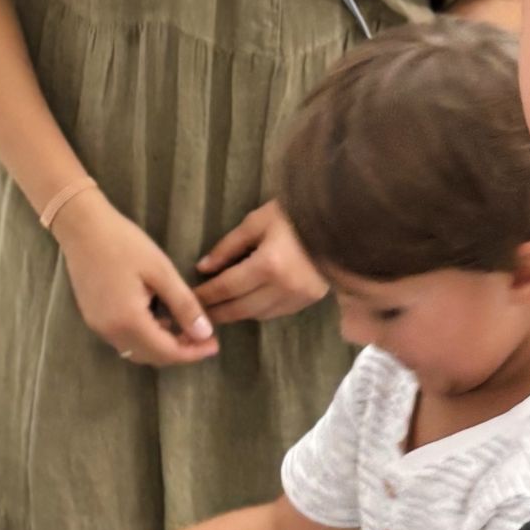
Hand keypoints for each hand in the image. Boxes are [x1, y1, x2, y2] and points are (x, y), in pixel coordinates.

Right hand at [58, 194, 218, 369]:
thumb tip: (205, 334)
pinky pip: (123, 339)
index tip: (215, 345)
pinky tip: (158, 320)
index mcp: (129, 321)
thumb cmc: (123, 243)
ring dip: (161, 347)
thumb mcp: (160, 270)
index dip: (193, 353)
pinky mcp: (93, 318)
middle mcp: (110, 332)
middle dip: (179, 352)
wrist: (81, 227)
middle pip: (151, 356)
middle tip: (203, 338)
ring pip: (136, 350)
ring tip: (184, 330)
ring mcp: (98, 326)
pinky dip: (144, 338)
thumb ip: (183, 305)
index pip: (167, 352)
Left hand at [194, 202, 327, 325]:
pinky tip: (246, 305)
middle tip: (198, 313)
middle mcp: (283, 287)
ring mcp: (298, 297)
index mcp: (268, 264)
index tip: (190, 299)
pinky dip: (257, 311)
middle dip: (217, 312)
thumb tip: (204, 267)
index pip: (227, 287)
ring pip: (258, 315)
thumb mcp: (257, 221)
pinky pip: (276, 313)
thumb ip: (229, 245)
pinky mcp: (309, 301)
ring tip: (218, 311)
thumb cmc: (294, 214)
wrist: (339, 220)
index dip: (206, 295)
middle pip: (240, 308)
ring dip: (236, 314)